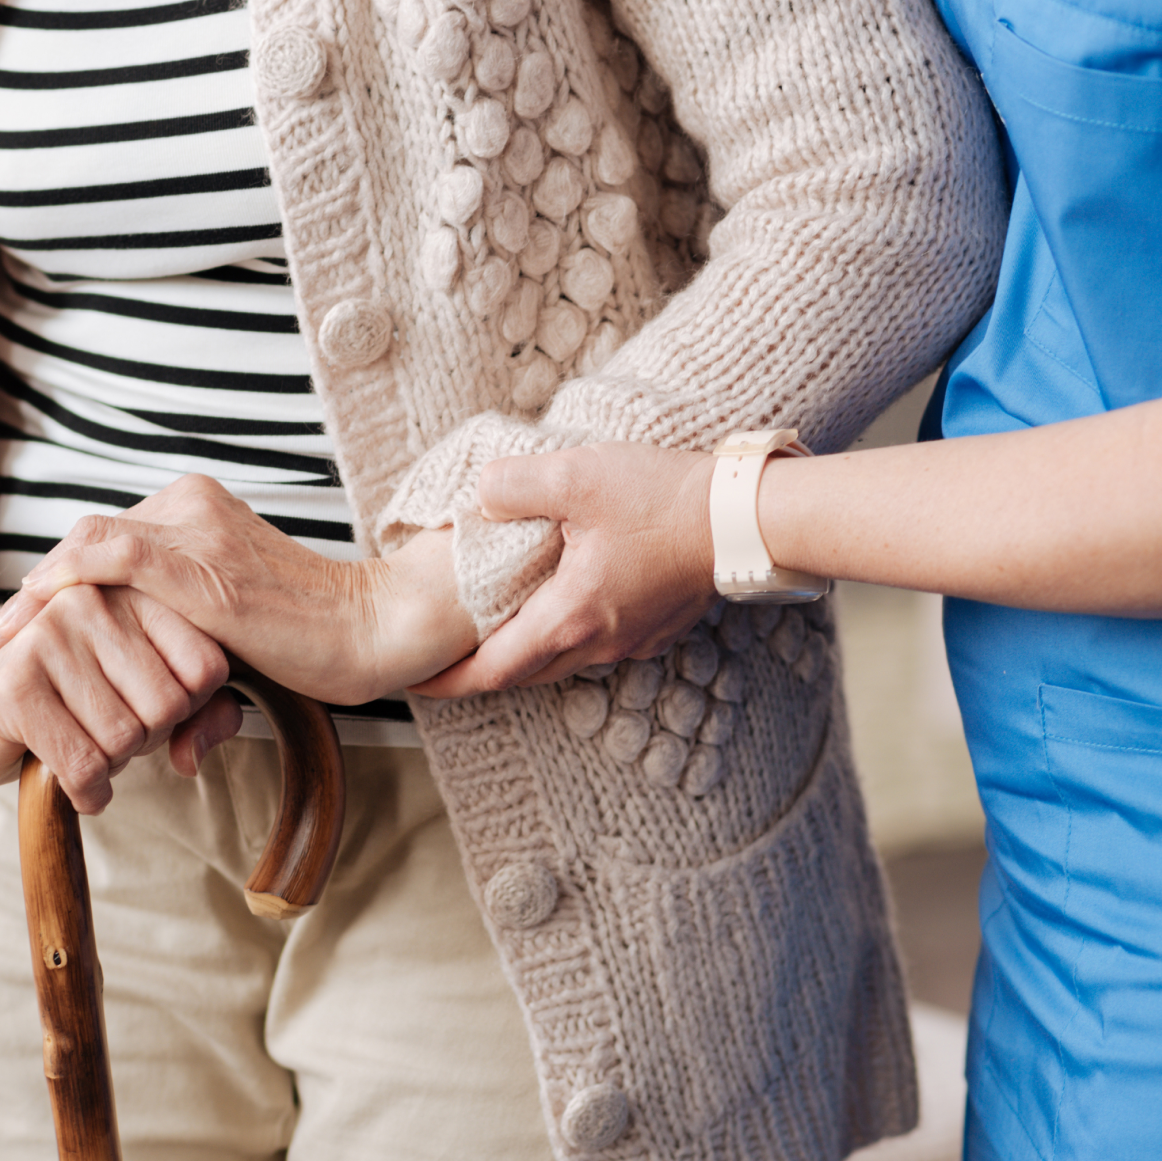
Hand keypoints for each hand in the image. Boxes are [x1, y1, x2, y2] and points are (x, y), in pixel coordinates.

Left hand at [0, 475, 476, 704]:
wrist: (374, 629)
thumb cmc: (319, 645)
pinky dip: (61, 588)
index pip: (105, 541)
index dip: (54, 587)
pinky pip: (108, 559)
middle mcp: (189, 506)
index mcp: (196, 511)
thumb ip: (195, 670)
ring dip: (31, 601)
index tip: (15, 633)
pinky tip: (29, 623)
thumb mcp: (237, 648)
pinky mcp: (199, 565)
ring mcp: (193, 530)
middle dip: (31, 598)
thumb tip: (179, 749)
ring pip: (85, 548)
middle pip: (85, 542)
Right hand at [0, 584, 239, 812]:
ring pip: (125, 738)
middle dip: (146, 741)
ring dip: (113, 767)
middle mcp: (90, 601)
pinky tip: (79, 787)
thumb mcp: (143, 697)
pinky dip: (88, 791)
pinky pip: (82, 764)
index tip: (147, 709)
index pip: (206, 667)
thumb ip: (201, 714)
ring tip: (85, 747)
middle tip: (109, 735)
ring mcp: (47, 636)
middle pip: (169, 706)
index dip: (189, 710)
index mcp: (130, 590)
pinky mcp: (14, 685)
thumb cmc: (68, 702)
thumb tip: (195, 756)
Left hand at [415, 441, 720, 696]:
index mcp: (570, 617)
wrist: (744, 517)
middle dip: (481, 672)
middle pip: (525, 673)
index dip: (449, 681)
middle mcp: (600, 642)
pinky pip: (596, 643)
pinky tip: (558, 603)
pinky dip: (564, 634)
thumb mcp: (575, 476)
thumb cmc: (666, 500)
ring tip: (493, 633)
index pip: (494, 670)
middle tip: (445, 660)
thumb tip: (481, 496)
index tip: (417, 684)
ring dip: (524, 653)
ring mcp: (632, 639)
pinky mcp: (656, 626)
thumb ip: (513, 485)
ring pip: (562, 660)